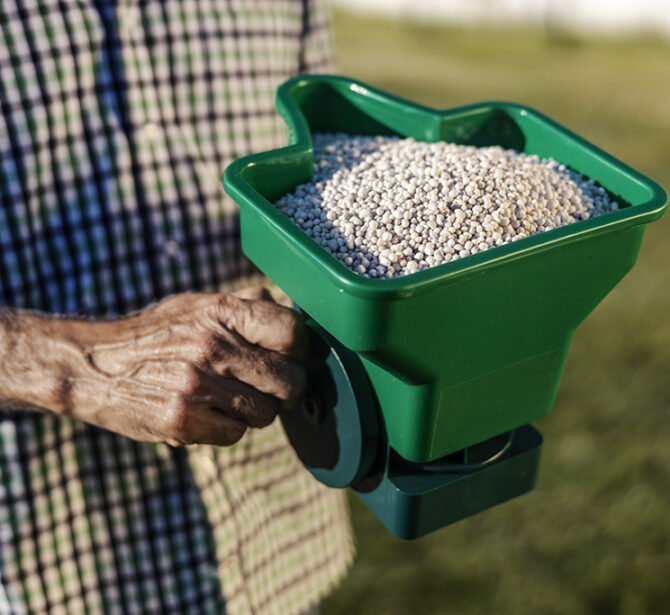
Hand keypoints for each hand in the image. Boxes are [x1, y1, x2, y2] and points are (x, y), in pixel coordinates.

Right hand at [59, 288, 307, 445]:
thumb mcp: (196, 305)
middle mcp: (212, 347)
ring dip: (256, 411)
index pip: (291, 331)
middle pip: (290, 381)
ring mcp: (197, 386)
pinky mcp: (182, 421)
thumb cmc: (155, 335)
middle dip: (285, 388)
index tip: (290, 357)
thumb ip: (242, 306)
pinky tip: (207, 413)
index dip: (300, 349)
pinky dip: (228, 428)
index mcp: (220, 311)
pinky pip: (236, 435)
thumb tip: (285, 308)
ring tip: (228, 398)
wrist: (92, 366)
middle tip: (269, 387)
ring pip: (266, 413)